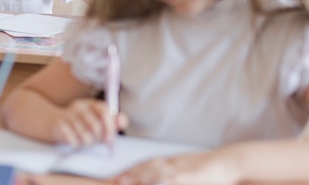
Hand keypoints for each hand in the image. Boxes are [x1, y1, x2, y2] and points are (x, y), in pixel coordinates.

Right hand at [50, 98, 127, 146]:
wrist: (55, 123)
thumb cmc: (81, 124)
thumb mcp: (97, 120)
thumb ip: (112, 121)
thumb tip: (122, 121)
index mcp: (91, 104)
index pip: (104, 110)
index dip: (109, 126)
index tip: (110, 139)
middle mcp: (80, 106)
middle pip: (95, 125)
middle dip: (98, 138)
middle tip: (96, 141)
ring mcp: (69, 114)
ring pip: (85, 135)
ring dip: (87, 142)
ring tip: (85, 141)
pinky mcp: (60, 124)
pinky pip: (73, 140)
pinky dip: (76, 144)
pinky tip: (74, 141)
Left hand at [112, 150, 241, 184]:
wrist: (231, 162)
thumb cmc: (212, 170)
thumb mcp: (192, 174)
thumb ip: (179, 177)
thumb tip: (169, 179)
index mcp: (172, 163)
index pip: (147, 165)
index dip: (132, 171)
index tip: (118, 176)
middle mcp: (172, 163)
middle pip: (145, 167)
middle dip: (128, 174)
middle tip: (112, 179)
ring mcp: (179, 168)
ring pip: (152, 172)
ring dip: (136, 176)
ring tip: (121, 180)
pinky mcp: (187, 175)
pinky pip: (168, 178)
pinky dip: (156, 180)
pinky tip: (148, 181)